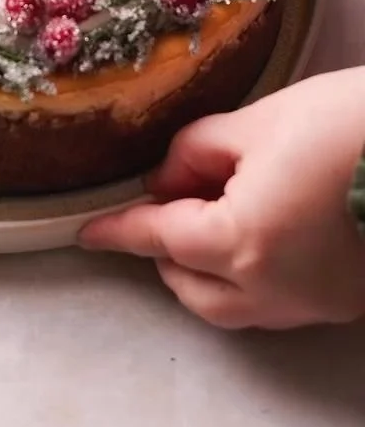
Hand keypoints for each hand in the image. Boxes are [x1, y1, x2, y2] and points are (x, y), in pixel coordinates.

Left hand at [79, 70, 364, 329]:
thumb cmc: (350, 125)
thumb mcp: (259, 121)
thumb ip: (198, 153)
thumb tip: (168, 178)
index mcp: (241, 240)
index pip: (157, 238)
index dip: (118, 230)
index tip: (89, 233)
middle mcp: (272, 287)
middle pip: (189, 284)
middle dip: (163, 247)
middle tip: (167, 196)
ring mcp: (312, 301)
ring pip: (229, 304)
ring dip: (203, 269)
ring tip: (208, 211)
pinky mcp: (341, 300)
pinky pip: (272, 302)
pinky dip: (246, 275)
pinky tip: (257, 229)